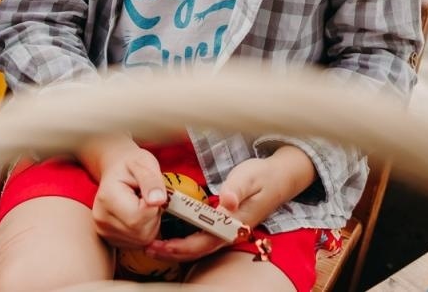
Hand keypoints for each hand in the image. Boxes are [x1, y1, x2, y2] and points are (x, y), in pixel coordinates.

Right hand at [86, 140, 167, 249]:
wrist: (116, 168)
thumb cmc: (131, 164)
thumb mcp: (145, 163)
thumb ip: (152, 182)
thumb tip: (158, 201)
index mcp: (107, 198)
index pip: (140, 217)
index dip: (154, 207)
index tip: (151, 192)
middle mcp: (101, 219)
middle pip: (142, 233)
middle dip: (153, 217)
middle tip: (147, 198)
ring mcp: (104, 231)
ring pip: (141, 241)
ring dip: (150, 225)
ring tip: (142, 204)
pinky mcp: (110, 238)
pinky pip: (137, 244)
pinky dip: (144, 231)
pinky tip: (138, 215)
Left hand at [145, 150, 314, 264]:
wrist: (281, 177)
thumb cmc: (263, 176)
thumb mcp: (249, 177)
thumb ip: (237, 189)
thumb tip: (226, 201)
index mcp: (233, 225)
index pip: (201, 243)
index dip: (178, 247)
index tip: (157, 245)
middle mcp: (229, 232)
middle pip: (196, 251)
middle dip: (171, 252)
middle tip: (146, 247)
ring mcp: (228, 230)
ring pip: (198, 247)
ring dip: (176, 248)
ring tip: (153, 245)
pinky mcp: (225, 225)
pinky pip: (202, 239)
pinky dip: (184, 240)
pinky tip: (171, 235)